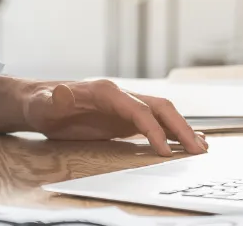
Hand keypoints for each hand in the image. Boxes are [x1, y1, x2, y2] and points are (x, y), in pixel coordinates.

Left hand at [23, 80, 207, 156]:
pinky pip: (154, 124)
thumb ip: (55, 100)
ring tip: (202, 148)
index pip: (140, 110)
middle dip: (181, 128)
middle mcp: (122, 96)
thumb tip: (62, 93)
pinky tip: (185, 142)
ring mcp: (125, 107)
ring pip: (162, 115)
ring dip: (182, 129)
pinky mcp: (124, 119)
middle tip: (198, 151)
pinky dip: (172, 132)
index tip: (166, 152)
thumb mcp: (44, 103)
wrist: (40, 102)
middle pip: (160, 108)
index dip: (154, 130)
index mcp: (107, 91)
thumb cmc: (42, 104)